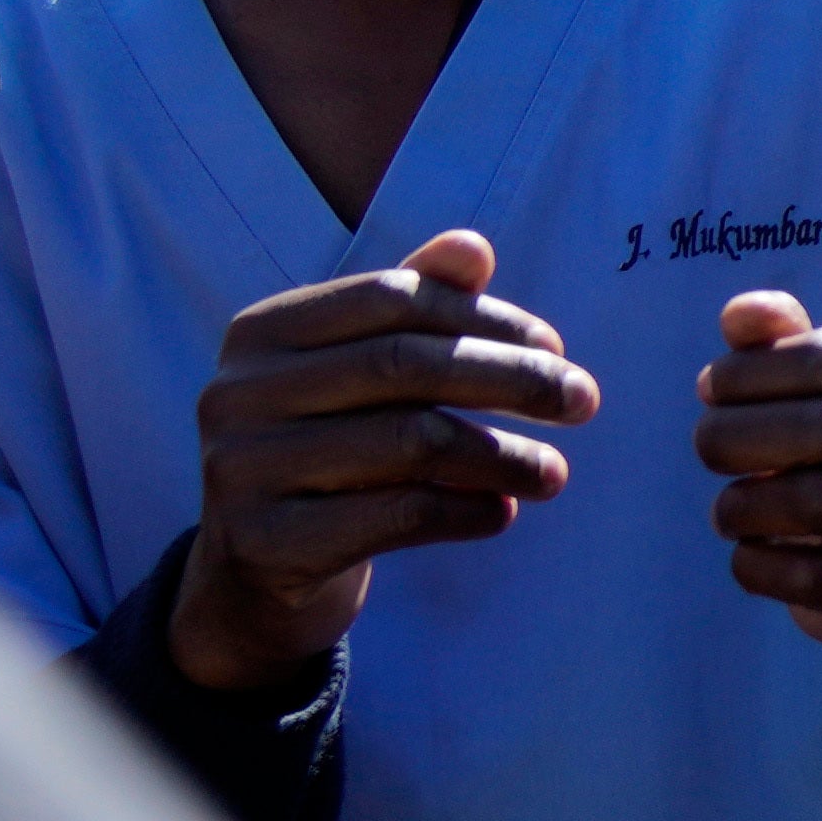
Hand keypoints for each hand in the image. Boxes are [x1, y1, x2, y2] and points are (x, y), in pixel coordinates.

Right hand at [170, 232, 596, 690]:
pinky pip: (398, 515)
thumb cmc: (329, 451)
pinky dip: (467, 511)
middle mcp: (237, 392)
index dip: (486, 318)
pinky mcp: (266, 542)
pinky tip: (502, 513)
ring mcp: (242, 469)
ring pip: (410, 442)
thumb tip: (473, 248)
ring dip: (504, 456)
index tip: (555, 347)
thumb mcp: (362, 375)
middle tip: (583, 400)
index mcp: (261, 332)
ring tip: (555, 472)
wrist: (256, 572)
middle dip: (512, 378)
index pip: (393, 297)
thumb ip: (412, 309)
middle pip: (406, 365)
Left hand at [697, 290, 821, 668]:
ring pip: (818, 503)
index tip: (710, 389)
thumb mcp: (813, 392)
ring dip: (744, 505)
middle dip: (739, 434)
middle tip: (704, 447)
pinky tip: (749, 551)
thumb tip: (741, 314)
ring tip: (727, 508)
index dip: (751, 370)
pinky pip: (809, 575)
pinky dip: (756, 563)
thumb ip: (775, 344)